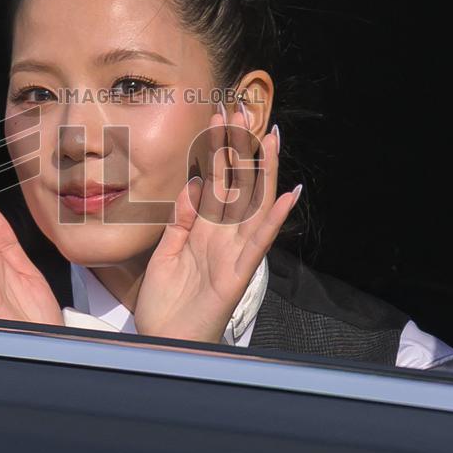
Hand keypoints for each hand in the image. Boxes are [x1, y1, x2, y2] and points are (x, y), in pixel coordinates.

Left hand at [133, 103, 300, 343]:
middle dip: (239, 147)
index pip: (214, 181)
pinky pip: (258, 243)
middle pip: (236, 183)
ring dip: (264, 171)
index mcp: (204, 231)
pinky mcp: (237, 275)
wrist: (165, 345)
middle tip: (242, 108)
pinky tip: (288, 196)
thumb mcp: (167, 254)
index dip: (216, 148)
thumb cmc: (166, 306)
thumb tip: (191, 187)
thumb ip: (180, 222)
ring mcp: (233, 254)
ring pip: (254, 205)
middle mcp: (223, 237)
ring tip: (273, 138)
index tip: (216, 115)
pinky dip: (274, 220)